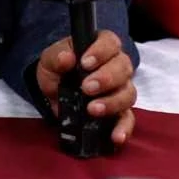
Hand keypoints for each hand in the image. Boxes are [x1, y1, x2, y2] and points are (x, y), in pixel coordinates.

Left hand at [35, 31, 136, 146]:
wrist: (52, 92)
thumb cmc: (57, 69)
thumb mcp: (50, 60)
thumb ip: (56, 56)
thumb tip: (66, 58)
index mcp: (101, 46)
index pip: (110, 42)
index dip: (101, 51)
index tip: (85, 63)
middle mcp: (116, 66)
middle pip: (123, 68)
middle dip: (106, 78)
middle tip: (87, 88)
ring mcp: (120, 90)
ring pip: (128, 93)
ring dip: (112, 102)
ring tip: (93, 109)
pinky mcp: (119, 112)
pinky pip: (128, 119)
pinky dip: (123, 128)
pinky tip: (115, 136)